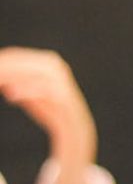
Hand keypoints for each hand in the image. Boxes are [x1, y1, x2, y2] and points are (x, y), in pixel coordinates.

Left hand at [0, 47, 96, 183]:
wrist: (75, 128)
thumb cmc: (50, 110)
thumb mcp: (28, 94)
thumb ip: (14, 84)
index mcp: (46, 61)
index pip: (17, 56)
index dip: (2, 61)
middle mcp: (55, 66)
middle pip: (22, 62)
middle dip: (5, 68)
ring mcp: (60, 80)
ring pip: (31, 74)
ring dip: (13, 77)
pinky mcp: (63, 95)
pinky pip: (42, 90)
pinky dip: (26, 91)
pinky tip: (10, 95)